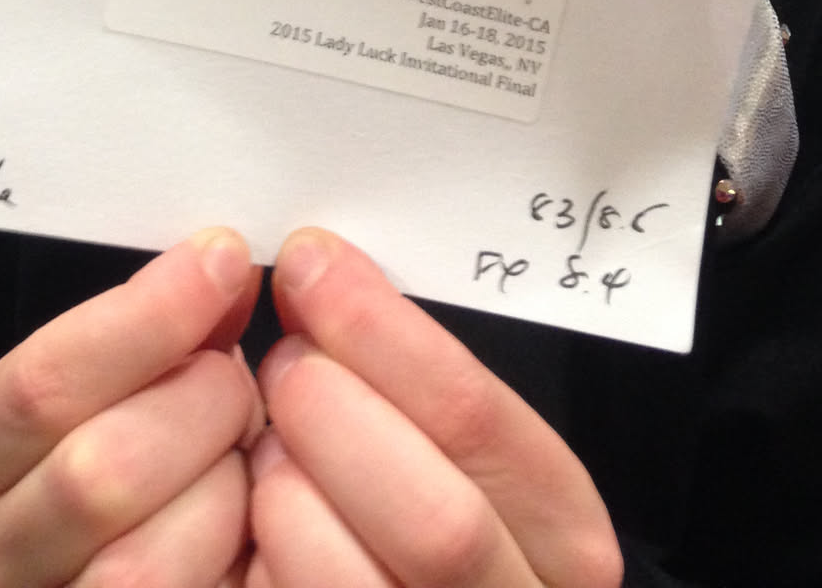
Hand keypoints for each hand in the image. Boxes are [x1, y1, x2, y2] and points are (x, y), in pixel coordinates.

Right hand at [0, 228, 263, 587]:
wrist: (189, 562)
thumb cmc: (173, 465)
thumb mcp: (161, 386)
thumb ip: (180, 329)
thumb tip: (221, 263)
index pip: (37, 383)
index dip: (141, 319)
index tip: (224, 259)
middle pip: (94, 473)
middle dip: (199, 409)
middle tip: (245, 389)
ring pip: (139, 566)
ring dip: (224, 495)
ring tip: (250, 465)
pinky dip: (240, 557)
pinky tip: (260, 527)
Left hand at [248, 228, 621, 587]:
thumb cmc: (439, 505)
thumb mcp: (463, 448)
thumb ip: (416, 381)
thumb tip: (317, 272)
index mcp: (565, 530)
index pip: (481, 419)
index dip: (384, 333)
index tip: (312, 265)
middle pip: (435, 516)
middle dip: (339, 414)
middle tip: (284, 358)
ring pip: (357, 581)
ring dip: (291, 491)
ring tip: (265, 439)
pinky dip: (266, 554)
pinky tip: (256, 511)